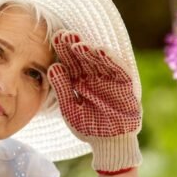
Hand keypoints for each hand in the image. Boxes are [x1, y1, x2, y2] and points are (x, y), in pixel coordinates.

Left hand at [47, 31, 141, 171]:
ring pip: (99, 61)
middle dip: (74, 46)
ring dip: (89, 51)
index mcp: (78, 80)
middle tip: (63, 34)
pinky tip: (100, 51)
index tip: (54, 37)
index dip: (63, 50)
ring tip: (78, 44)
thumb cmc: (88, 126)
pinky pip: (118, 69)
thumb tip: (52, 66)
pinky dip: (110, 60)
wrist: (110, 143)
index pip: (70, 62)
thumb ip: (62, 89)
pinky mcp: (124, 84)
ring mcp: (109, 79)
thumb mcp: (70, 108)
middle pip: (83, 57)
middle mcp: (93, 76)